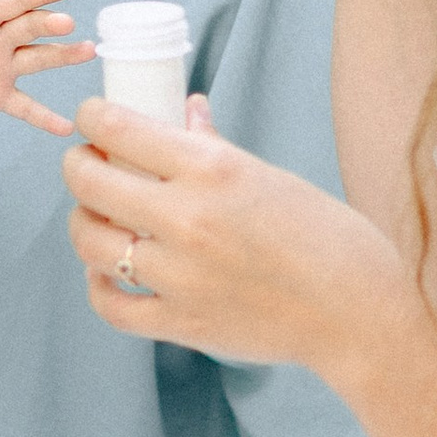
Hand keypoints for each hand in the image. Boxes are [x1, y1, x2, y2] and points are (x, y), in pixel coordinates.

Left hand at [0, 0, 91, 133]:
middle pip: (29, 29)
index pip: (15, 1)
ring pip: (36, 59)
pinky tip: (66, 127)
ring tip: (88, 51)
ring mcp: (1, 66)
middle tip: (67, 24)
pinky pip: (23, 106)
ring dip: (62, 56)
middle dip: (48, 25)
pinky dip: (43, 118)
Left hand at [64, 95, 392, 372]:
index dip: (92, 117)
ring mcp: (179, 276)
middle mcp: (187, 219)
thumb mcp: (272, 177)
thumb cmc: (330, 239)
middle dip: (78, 165)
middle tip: (85, 164)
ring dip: (83, 223)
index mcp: (214, 170)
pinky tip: (106, 272)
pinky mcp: (181, 323)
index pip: (119, 128)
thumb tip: (184, 113)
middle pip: (89, 181)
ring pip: (90, 242)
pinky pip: (110, 305)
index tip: (91, 118)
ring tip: (94, 217)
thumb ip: (215, 148)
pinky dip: (99, 286)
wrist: (358, 315)